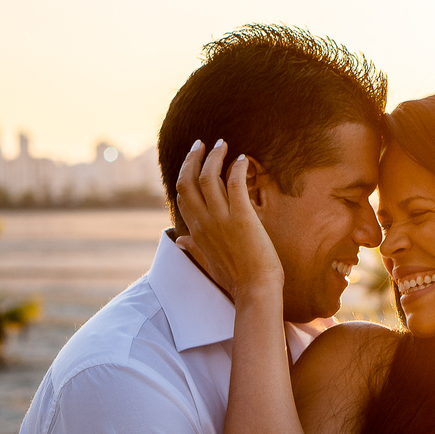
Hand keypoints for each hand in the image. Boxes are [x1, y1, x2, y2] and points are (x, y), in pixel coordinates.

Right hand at [174, 140, 283, 300]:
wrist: (255, 290)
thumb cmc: (236, 279)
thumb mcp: (207, 263)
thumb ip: (193, 248)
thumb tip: (179, 241)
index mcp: (195, 232)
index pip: (182, 195)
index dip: (186, 174)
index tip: (194, 160)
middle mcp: (203, 222)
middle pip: (188, 180)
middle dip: (193, 158)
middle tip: (203, 143)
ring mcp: (221, 219)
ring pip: (209, 177)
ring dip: (214, 157)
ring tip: (222, 144)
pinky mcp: (241, 217)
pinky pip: (235, 183)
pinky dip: (236, 167)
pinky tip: (242, 159)